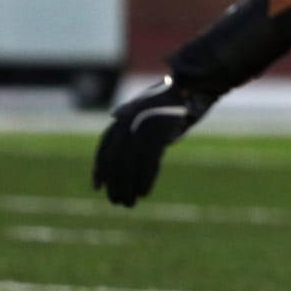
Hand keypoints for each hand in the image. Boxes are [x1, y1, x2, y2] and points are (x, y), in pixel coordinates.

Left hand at [93, 77, 214, 206]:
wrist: (192, 87)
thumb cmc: (172, 102)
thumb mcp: (148, 114)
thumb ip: (136, 131)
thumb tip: (127, 155)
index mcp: (122, 118)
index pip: (104, 149)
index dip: (100, 170)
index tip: (98, 188)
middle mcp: (127, 123)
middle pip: (115, 160)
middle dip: (115, 184)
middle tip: (117, 202)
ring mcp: (142, 127)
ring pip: (128, 164)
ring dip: (128, 187)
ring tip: (130, 202)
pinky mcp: (157, 132)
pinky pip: (148, 162)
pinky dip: (145, 180)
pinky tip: (144, 192)